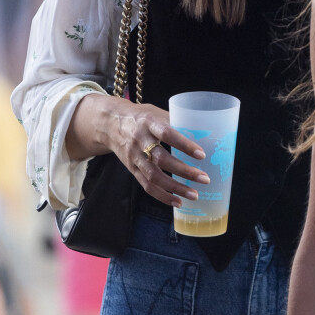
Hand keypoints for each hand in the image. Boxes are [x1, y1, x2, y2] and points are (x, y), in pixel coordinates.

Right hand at [67, 93, 209, 206]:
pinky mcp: (132, 169)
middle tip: (204, 179)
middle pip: (161, 159)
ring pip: (154, 176)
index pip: (167, 133)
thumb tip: (202, 132)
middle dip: (184, 171)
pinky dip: (163, 196)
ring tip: (194, 195)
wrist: (110, 123)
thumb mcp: (155, 112)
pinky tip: (178, 201)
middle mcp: (140, 140)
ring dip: (175, 188)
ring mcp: (134, 157)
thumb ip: (175, 121)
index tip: (201, 154)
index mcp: (148, 122)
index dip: (183, 144)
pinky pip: (146, 186)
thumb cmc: (141, 117)